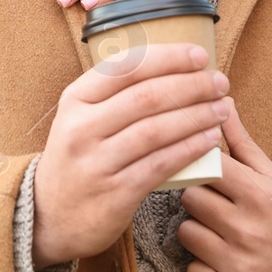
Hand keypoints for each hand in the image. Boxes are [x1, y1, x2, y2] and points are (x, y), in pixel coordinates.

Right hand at [32, 43, 229, 266]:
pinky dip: (189, 148)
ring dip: (196, 116)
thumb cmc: (77, 159)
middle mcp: (82, 127)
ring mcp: (97, 162)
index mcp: (75, 100)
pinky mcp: (115, 193)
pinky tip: (210, 140)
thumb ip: (115, 96)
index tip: (199, 55)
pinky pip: (160, 164)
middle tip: (220, 82)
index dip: (167, 58)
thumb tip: (173, 71)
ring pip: (156, 130)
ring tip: (222, 108)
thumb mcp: (80, 119)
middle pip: (145, 96)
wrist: (49, 216)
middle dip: (190, 85)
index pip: (125, 67)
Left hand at [177, 99, 271, 271]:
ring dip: (198, 233)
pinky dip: (203, 268)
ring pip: (186, 234)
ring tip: (222, 234)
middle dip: (197, 199)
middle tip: (216, 205)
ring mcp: (239, 264)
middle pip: (189, 199)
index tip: (202, 171)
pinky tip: (224, 263)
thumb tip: (221, 102)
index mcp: (259, 194)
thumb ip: (242, 143)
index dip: (198, 167)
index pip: (204, 167)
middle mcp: (247, 229)